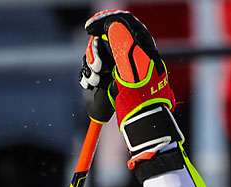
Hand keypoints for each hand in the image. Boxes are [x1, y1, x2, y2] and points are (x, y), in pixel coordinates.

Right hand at [80, 10, 175, 131]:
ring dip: (90, 66)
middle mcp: (129, 53)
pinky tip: (89, 85)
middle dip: (94, 51)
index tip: (90, 29)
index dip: (104, 22)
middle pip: (104, 38)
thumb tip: (112, 23)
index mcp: (139, 45)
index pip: (120, 22)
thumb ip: (122, 41)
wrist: (141, 119)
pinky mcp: (112, 80)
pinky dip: (88, 76)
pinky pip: (94, 70)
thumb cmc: (142, 94)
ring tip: (94, 81)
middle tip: (97, 69)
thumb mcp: (133, 63)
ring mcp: (120, 67)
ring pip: (96, 55)